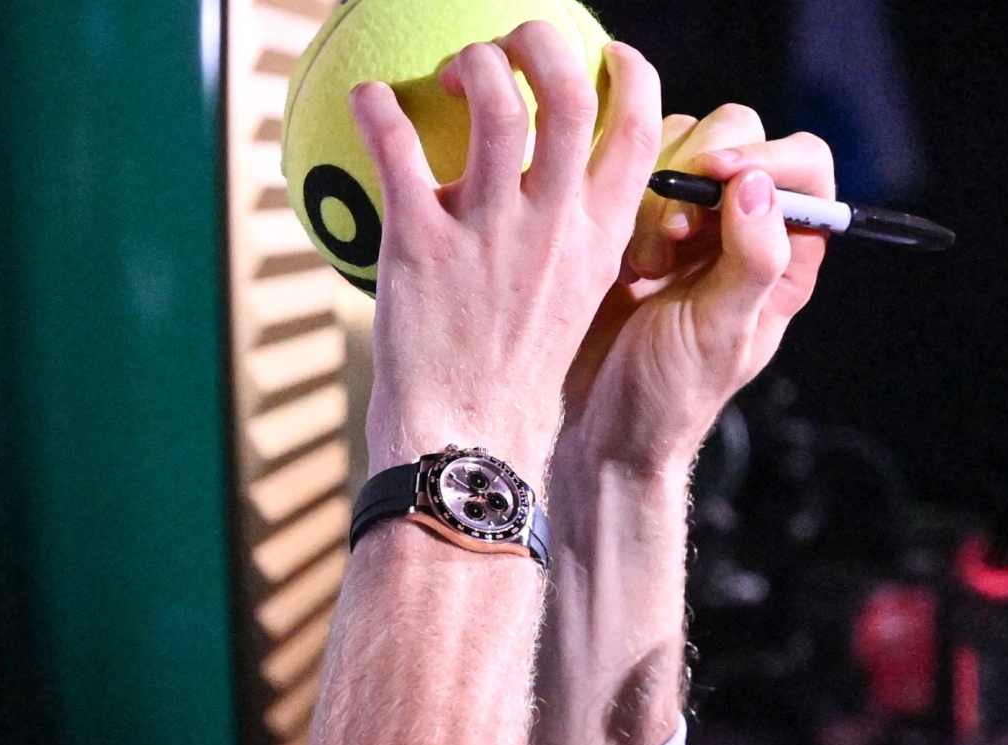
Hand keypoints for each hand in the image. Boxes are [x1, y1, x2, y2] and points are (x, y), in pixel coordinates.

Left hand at [349, 24, 662, 483]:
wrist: (471, 440)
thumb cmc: (516, 373)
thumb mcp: (572, 297)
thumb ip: (569, 233)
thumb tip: (547, 180)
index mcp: (602, 235)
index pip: (638, 124)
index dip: (624, 69)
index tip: (594, 55)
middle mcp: (556, 224)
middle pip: (566, 86)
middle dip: (534, 40)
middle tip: (504, 48)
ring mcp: (491, 231)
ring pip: (491, 96)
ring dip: (464, 63)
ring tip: (444, 78)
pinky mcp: (422, 242)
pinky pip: (397, 142)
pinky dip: (378, 107)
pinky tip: (368, 102)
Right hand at [559, 107, 835, 477]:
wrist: (600, 421)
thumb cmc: (671, 394)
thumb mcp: (720, 334)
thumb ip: (751, 260)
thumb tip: (759, 186)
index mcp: (785, 254)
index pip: (806, 168)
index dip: (770, 157)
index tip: (719, 174)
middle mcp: (743, 225)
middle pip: (741, 137)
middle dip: (699, 176)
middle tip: (671, 236)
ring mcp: (688, 215)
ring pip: (679, 144)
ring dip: (655, 196)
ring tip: (644, 265)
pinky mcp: (633, 213)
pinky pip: (630, 165)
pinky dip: (620, 198)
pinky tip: (620, 262)